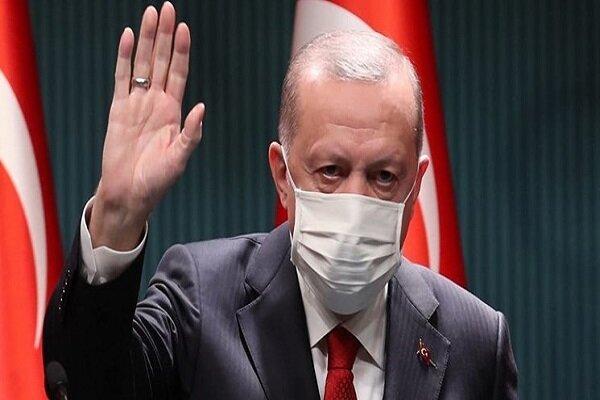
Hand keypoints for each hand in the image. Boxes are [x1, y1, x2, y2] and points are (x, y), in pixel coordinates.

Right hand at [90, 2, 203, 249]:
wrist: (128, 193)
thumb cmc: (157, 181)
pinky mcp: (118, 109)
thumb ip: (191, 134)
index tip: (183, 28)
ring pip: (143, 64)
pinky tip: (129, 38)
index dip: (181, 51)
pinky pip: (122, 78)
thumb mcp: (179, 159)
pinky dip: (125, 58)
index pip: (179, 74)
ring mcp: (137, 103)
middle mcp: (157, 103)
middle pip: (162, 61)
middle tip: (166, 8)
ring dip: (147, 40)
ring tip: (149, 14)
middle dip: (165, 35)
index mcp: (174, 113)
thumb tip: (201, 107)